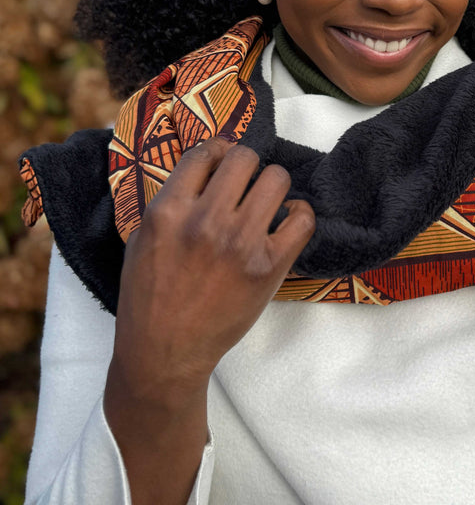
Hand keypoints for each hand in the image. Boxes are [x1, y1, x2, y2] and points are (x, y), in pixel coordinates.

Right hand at [112, 136, 315, 404]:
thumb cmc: (149, 297)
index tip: (223, 163)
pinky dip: (298, 214)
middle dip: (246, 166)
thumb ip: (170, 203)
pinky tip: (286, 221)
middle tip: (244, 184)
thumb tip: (205, 171)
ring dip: (272, 186)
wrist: (165, 352)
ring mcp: (240, 243)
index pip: (205, 153)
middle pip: (245, 158)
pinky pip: (303, 218)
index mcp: (167, 212)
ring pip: (277, 178)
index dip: (218, 153)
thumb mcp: (142, 240)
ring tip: (266, 202)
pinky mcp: (269, 266)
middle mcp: (205, 221)